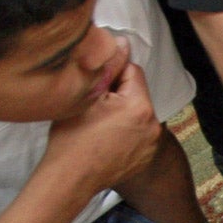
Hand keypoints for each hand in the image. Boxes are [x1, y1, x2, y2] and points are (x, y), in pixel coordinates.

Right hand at [42, 56, 161, 193]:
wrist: (69, 179)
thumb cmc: (71, 138)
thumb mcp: (84, 95)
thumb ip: (107, 67)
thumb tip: (122, 44)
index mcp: (140, 106)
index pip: (132, 71)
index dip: (110, 75)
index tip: (94, 87)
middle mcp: (153, 125)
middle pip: (136, 93)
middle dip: (117, 94)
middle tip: (93, 107)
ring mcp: (151, 144)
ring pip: (136, 113)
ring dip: (121, 112)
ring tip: (97, 124)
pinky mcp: (146, 157)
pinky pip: (137, 132)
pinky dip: (125, 131)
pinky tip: (104, 139)